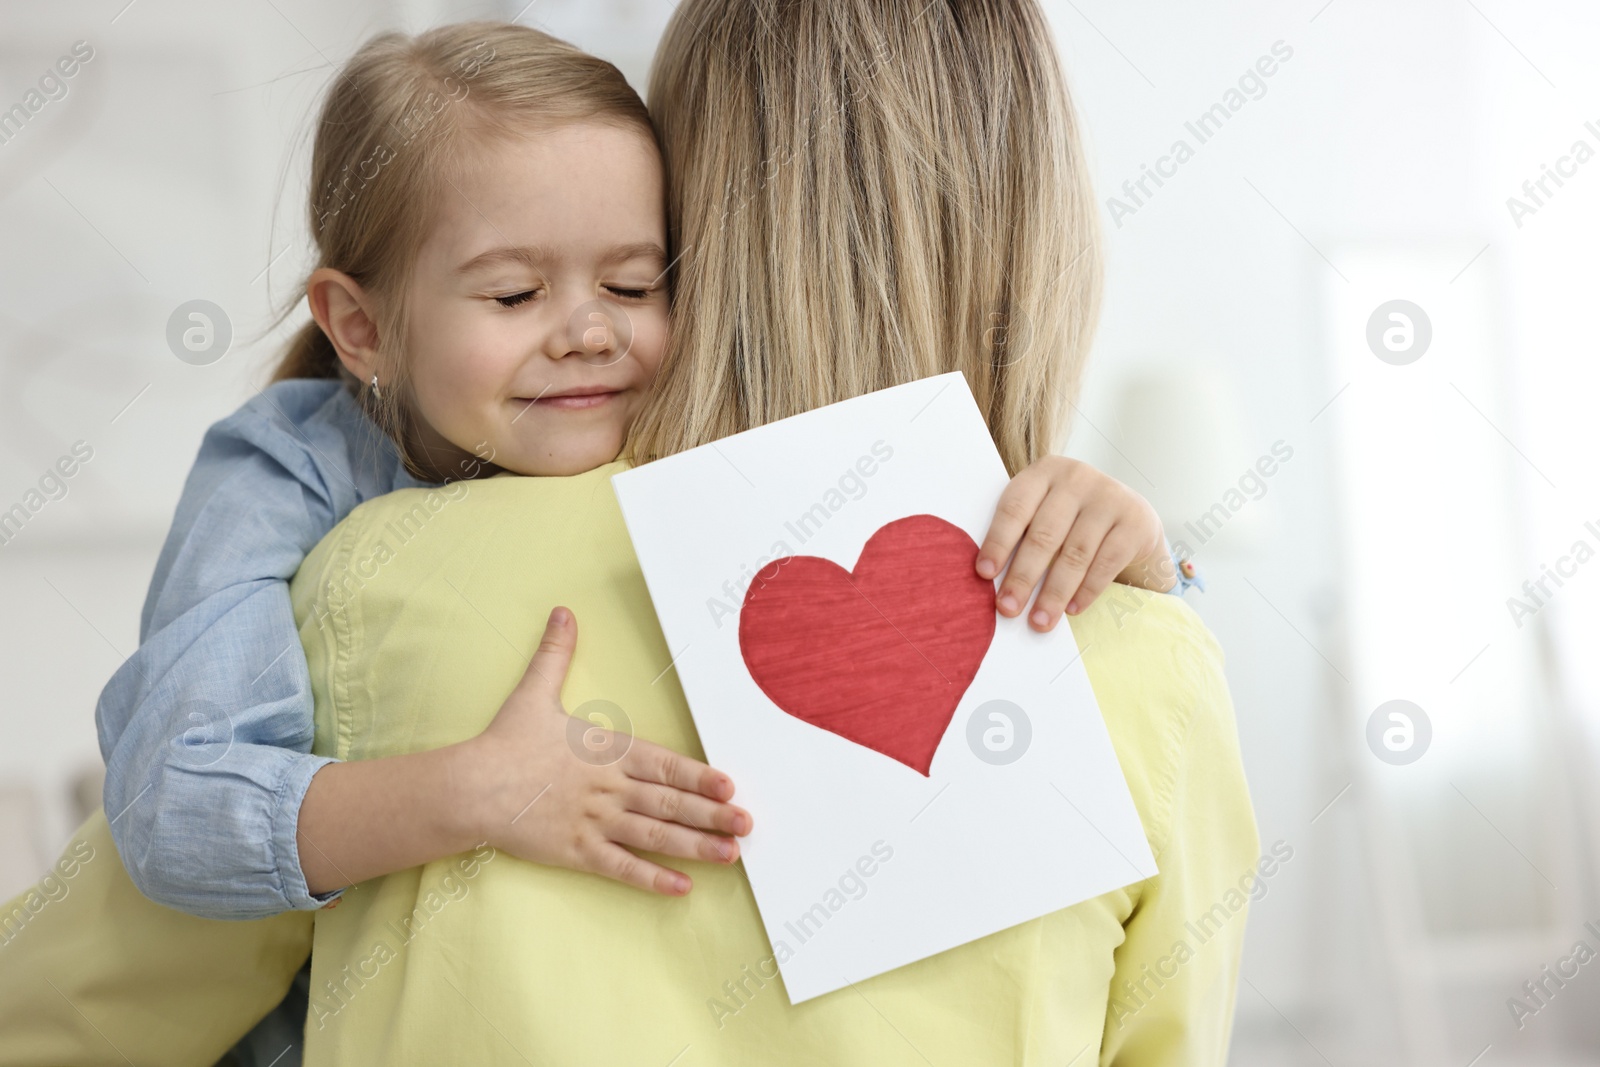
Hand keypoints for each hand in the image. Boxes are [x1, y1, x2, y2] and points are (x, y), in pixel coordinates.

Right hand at [463, 607, 751, 894]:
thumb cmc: (506, 741)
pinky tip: (682, 888)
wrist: (470, 787)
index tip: (730, 785)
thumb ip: (556, 654)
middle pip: (669, 803)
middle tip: (746, 823)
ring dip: (695, 846)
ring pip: (654, 836)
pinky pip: (622, 867)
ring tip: (730, 854)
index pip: (665, 763)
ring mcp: (595, 821)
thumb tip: (562, 612)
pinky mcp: (577, 852)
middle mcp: (609, 787)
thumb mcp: (534, 692)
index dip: (700, 775)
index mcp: (607, 751)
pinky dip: (653, 879)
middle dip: (712, 814)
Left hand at [975, 456, 1174, 631]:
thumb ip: (1022, 534)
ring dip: (1054, 592)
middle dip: (1023, 577)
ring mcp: (1110, 497)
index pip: (1015, 507)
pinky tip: (1073, 610)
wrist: (1130, 517)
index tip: (984, 574)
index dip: (998, 542)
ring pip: (1075, 553)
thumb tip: (990, 581)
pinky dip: (1087, 590)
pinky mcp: (1135, 522)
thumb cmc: (1072, 520)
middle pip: (1044, 534)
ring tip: (1040, 620)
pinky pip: (1106, 562)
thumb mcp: (1046, 512)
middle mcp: (1077, 478)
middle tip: (1007, 608)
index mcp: (1045, 473)